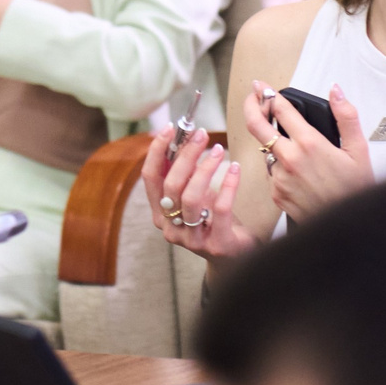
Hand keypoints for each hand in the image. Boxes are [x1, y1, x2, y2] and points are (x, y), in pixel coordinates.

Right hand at [143, 126, 256, 259]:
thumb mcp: (194, 195)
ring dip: (205, 168)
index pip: (150, 177)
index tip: (170, 128)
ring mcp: (192, 239)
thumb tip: (179, 137)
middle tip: (201, 135)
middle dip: (186, 155)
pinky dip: (228, 185)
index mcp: (159, 213)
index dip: (157, 150)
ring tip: (219, 150)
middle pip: (171, 185)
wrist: (235, 256)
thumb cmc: (212, 220)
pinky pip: (220, 209)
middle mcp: (170, 227)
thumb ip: (183, 174)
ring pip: (191, 197)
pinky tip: (235, 169)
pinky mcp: (216, 244)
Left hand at [243, 81, 373, 222]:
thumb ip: (346, 116)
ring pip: (266, 151)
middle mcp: (289, 160)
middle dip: (251, 107)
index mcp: (309, 144)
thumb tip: (335, 90)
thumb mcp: (359, 150)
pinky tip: (299, 170)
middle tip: (251, 98)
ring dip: (273, 143)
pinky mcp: (276, 195)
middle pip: (256, 126)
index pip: (280, 109)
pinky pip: (272, 173)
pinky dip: (280, 166)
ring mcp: (280, 179)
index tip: (261, 86)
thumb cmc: (356, 189)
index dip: (268, 93)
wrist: (348, 229)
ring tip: (291, 144)